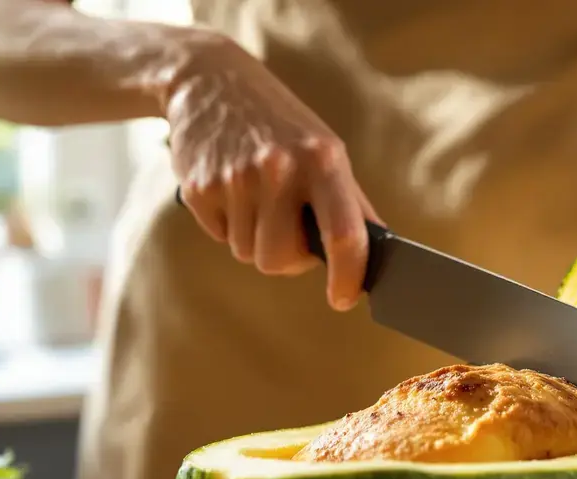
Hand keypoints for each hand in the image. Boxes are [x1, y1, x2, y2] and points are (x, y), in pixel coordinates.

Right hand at [164, 37, 379, 310]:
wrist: (211, 82)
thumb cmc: (282, 126)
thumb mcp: (324, 150)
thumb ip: (350, 204)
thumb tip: (376, 258)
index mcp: (322, 160)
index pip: (343, 234)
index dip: (347, 275)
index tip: (343, 298)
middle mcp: (279, 168)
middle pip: (280, 259)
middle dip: (284, 256)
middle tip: (285, 226)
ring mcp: (236, 178)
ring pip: (248, 253)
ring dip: (254, 238)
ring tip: (256, 195)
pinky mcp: (200, 186)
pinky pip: (220, 236)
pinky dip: (228, 223)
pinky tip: (231, 188)